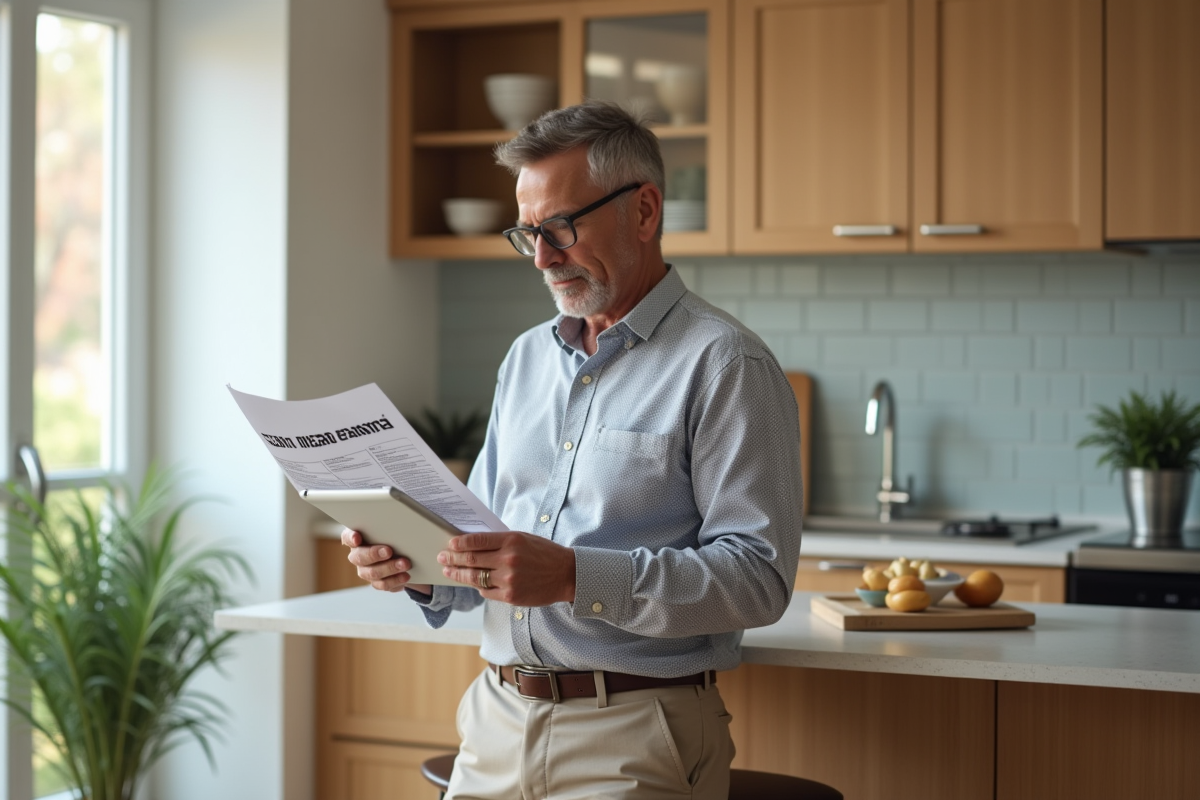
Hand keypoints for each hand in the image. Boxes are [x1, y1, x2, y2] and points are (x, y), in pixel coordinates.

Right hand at [341, 528, 431, 594]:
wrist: (406, 553)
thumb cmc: (396, 534)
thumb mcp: (392, 528)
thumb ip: (389, 525)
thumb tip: (401, 521)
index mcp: (358, 537)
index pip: (347, 536)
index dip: (351, 538)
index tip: (357, 538)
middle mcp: (358, 554)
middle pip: (359, 557)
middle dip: (374, 554)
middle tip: (389, 551)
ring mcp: (365, 570)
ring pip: (371, 572)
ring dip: (389, 568)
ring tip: (405, 564)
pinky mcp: (376, 582)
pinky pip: (382, 584)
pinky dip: (395, 580)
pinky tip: (405, 575)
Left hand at [438, 531, 575, 606]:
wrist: (566, 574)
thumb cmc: (544, 554)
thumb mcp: (524, 539)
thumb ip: (501, 541)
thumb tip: (473, 544)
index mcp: (512, 540)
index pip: (477, 541)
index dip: (460, 543)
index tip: (450, 544)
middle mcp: (508, 559)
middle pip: (472, 560)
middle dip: (453, 559)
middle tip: (442, 557)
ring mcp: (509, 579)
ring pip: (476, 578)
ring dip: (459, 575)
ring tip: (449, 572)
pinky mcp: (511, 596)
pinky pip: (487, 592)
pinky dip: (479, 587)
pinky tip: (474, 583)